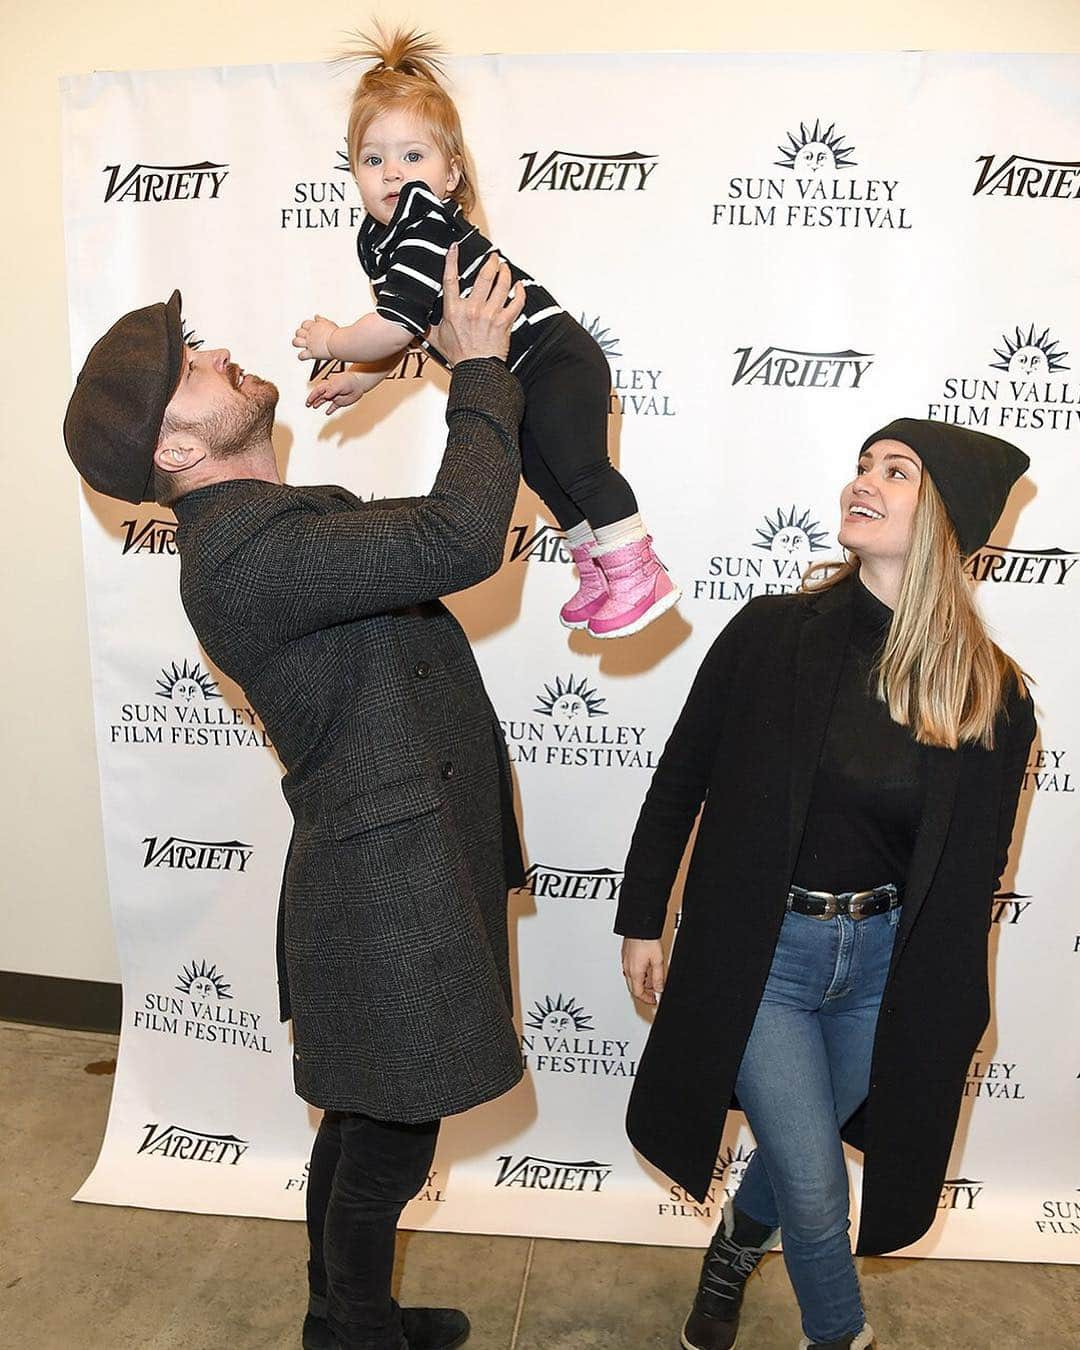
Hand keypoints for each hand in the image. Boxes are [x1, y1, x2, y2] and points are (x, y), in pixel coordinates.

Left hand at [293, 315, 337, 360]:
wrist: (338, 342)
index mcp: (314, 327)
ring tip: (302, 345)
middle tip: (305, 338)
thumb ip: (321, 320)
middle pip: (298, 332)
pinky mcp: (311, 353)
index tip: (309, 329)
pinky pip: (301, 356)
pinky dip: (302, 356)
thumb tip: (316, 316)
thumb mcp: (328, 323)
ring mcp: (310, 344)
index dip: (305, 327)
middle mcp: (310, 335)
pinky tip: (305, 356)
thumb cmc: (336, 334)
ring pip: (296, 342)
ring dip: (297, 343)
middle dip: (300, 335)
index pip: (304, 324)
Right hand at [306, 370, 372, 414]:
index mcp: (329, 385)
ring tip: (314, 406)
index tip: (308, 401)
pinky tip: (327, 412)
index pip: (318, 391)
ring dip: (319, 403)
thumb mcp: (339, 385)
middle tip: (307, 404)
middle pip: (319, 395)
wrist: (359, 383)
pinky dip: (330, 409)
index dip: (312, 396)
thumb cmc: (350, 381)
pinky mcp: (341, 401)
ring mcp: (335, 396)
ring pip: (325, 400)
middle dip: (312, 399)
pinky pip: (334, 406)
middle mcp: (331, 391)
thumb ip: (332, 390)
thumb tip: (326, 395)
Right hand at [433, 244, 526, 366]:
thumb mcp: (436, 339)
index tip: (455, 247)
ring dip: (505, 272)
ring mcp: (490, 314)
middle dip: (491, 262)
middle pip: (484, 276)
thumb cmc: (458, 356)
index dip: (452, 260)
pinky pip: (516, 302)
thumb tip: (412, 323)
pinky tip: (518, 286)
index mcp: (454, 310)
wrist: (476, 370)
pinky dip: (519, 291)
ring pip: (501, 285)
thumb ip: (425, 327)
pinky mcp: (504, 322)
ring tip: (505, 267)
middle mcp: (472, 309)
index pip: (450, 279)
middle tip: (494, 256)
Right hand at [621, 937, 664, 1006]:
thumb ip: (659, 978)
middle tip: (653, 994)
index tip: (654, 1001)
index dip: (647, 999)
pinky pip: (630, 970)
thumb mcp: (658, 961)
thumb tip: (659, 989)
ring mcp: (625, 962)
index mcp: (635, 972)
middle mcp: (627, 968)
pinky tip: (646, 970)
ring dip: (641, 983)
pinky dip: (638, 974)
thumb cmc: (647, 940)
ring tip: (652, 981)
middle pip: (633, 988)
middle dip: (644, 993)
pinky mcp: (626, 956)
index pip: (638, 993)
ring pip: (631, 979)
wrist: (639, 926)